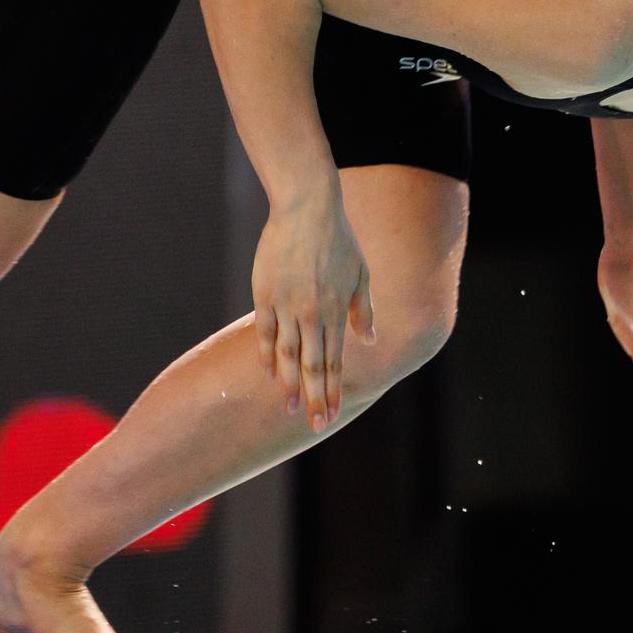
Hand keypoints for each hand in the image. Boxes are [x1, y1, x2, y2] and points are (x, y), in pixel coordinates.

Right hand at [251, 187, 374, 432]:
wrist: (306, 207)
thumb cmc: (338, 238)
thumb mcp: (360, 273)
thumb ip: (362, 310)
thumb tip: (368, 340)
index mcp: (335, 311)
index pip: (333, 361)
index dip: (331, 390)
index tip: (331, 414)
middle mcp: (310, 313)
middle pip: (310, 365)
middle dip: (313, 397)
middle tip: (315, 425)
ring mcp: (285, 304)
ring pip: (285, 353)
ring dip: (287, 383)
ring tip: (289, 407)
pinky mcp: (265, 293)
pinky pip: (264, 331)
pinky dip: (266, 353)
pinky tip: (268, 372)